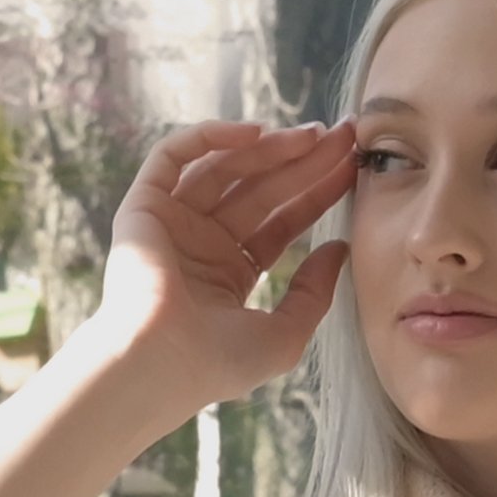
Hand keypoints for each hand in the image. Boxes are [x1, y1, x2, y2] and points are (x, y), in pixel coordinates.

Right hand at [93, 116, 357, 410]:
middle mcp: (203, 242)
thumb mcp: (285, 335)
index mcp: (232, 272)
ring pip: (225, 167)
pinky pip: (173, 156)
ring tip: (313, 135)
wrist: (161, 363)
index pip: (283, 221)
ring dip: (270, 147)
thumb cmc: (218, 363)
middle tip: (344, 136)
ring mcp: (173, 222)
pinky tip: (254, 133)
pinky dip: (210, 137)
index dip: (318, 191)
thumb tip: (339, 248)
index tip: (352, 165)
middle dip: (304, 160)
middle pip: (261, 188)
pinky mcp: (144, 206)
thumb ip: (314, 293)